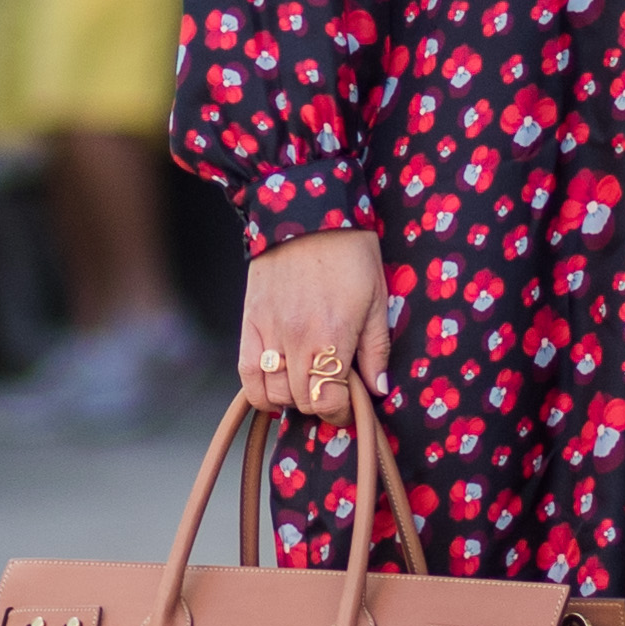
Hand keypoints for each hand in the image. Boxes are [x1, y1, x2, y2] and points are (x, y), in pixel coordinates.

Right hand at [239, 227, 388, 423]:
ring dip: (291, 399)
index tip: (349, 408)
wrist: (308, 212)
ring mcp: (268, 330)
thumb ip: (376, 349)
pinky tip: (275, 389)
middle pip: (301, 400)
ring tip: (307, 386)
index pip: (328, 400)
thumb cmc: (350, 253)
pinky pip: (246, 371)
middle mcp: (296, 337)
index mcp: (332, 333)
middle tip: (333, 395)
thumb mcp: (378, 299)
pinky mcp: (249, 320)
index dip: (341, 413)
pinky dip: (258, 390)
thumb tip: (378, 389)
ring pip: (271, 392)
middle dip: (320, 406)